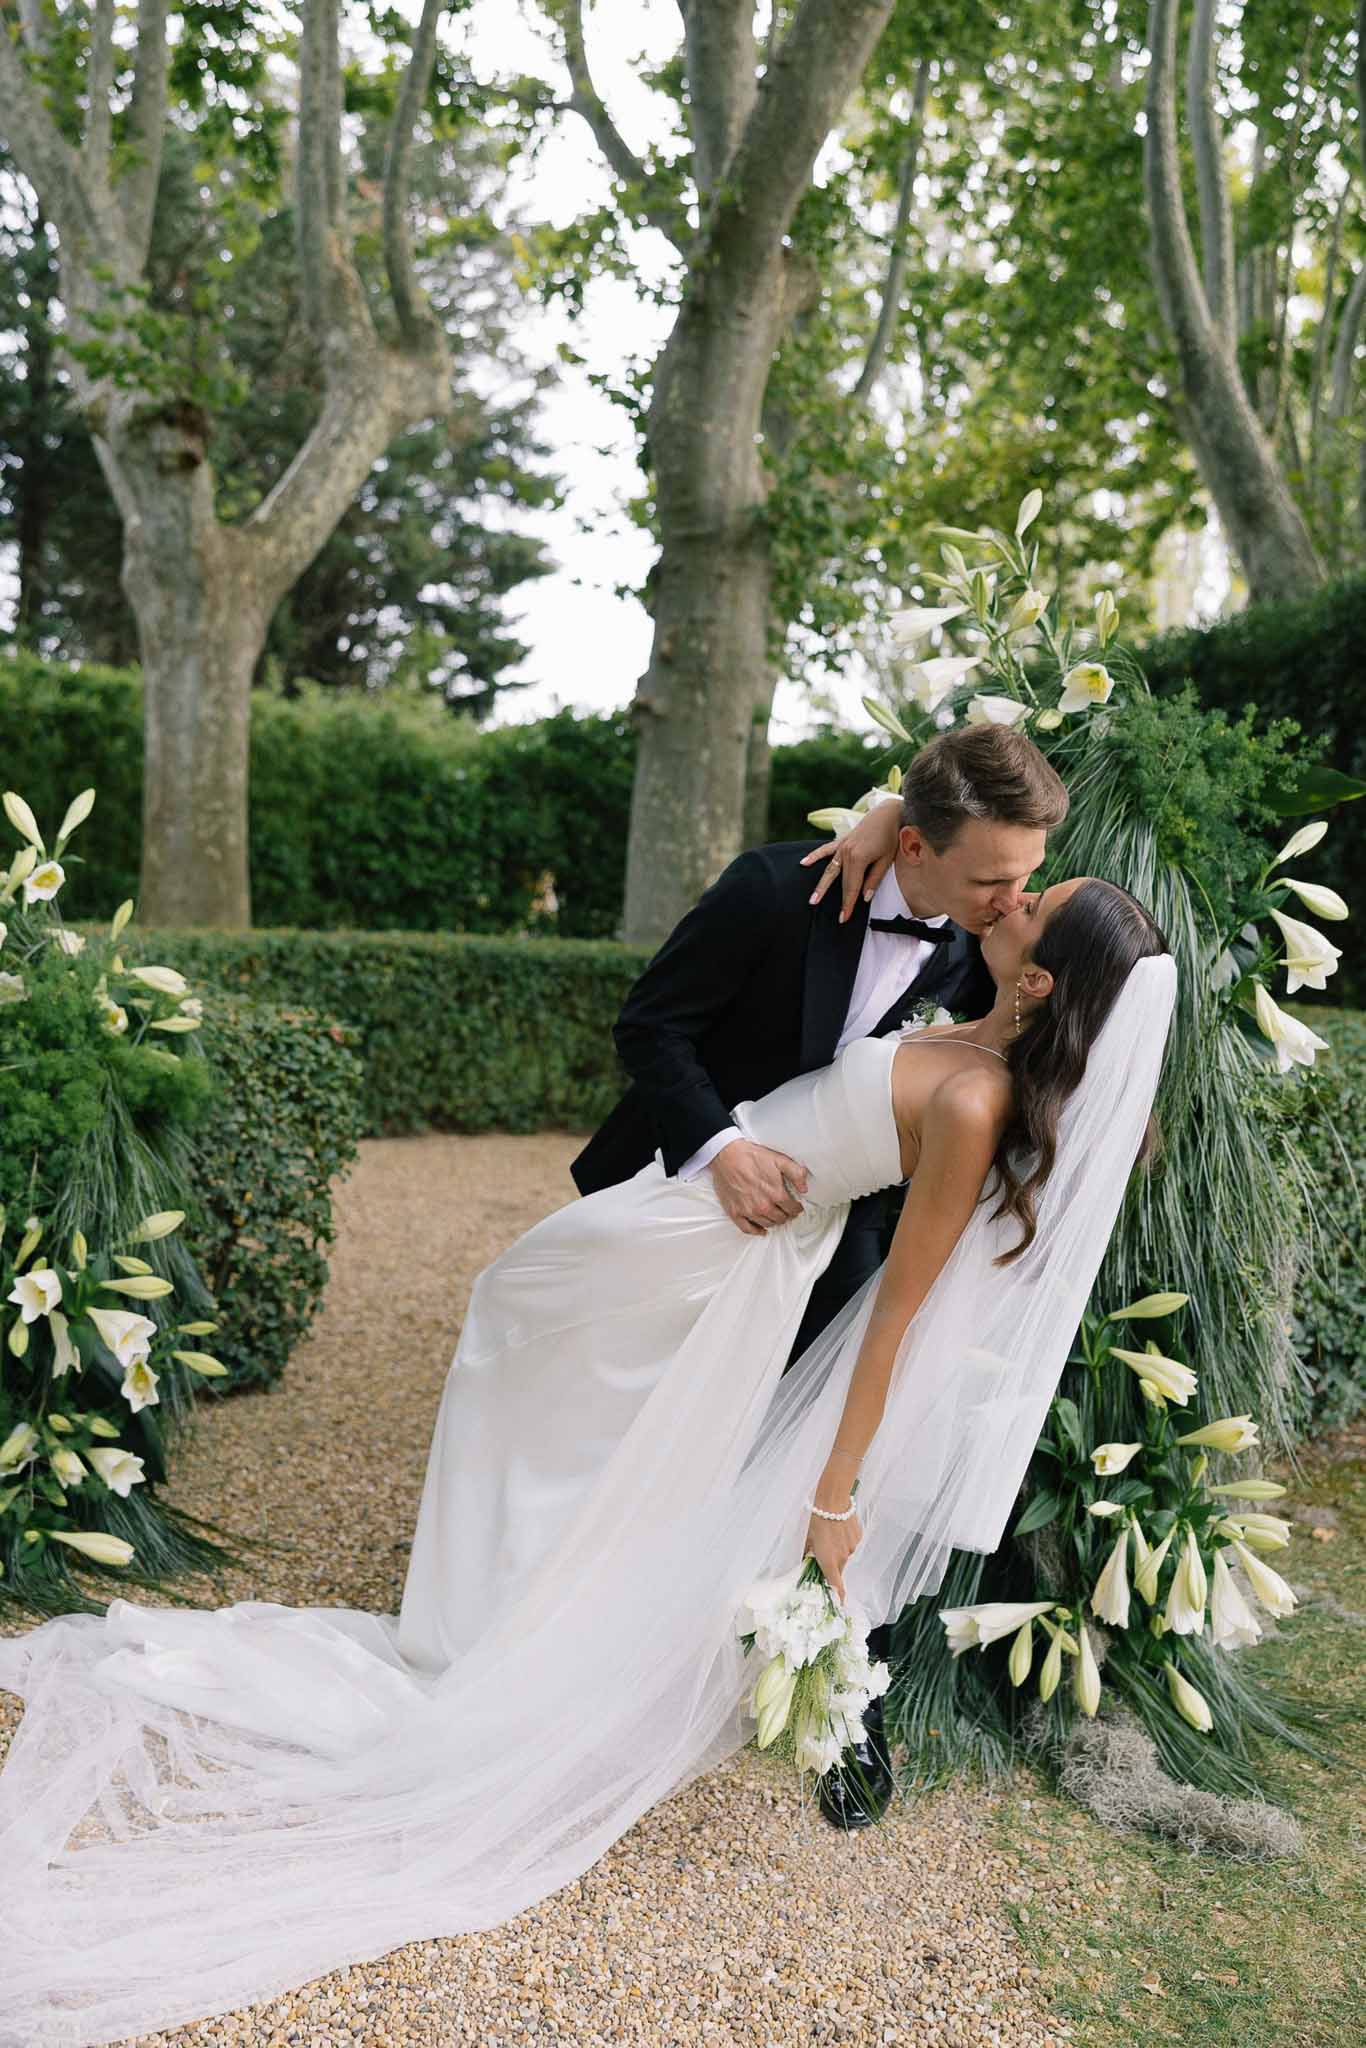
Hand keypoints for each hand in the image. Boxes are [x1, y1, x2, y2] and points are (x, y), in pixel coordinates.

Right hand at [707, 1139, 809, 1235]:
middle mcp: (763, 1206)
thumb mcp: (779, 1159)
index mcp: (776, 1194)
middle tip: (787, 1211)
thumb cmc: (751, 1156)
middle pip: (781, 1218)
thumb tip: (805, 1188)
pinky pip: (747, 1229)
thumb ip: (796, 1173)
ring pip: (767, 1224)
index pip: (792, 1209)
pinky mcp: (735, 1212)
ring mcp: (748, 1211)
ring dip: (774, 1222)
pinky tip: (761, 1230)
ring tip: (776, 1217)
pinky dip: (756, 1231)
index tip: (797, 1207)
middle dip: (786, 1215)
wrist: (727, 1155)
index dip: (797, 1208)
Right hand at [800, 798, 900, 922]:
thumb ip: (874, 879)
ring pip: (830, 870)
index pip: (852, 887)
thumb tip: (864, 897)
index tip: (844, 918)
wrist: (888, 814)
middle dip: (840, 900)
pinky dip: (814, 856)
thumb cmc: (890, 837)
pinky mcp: (841, 841)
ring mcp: (842, 846)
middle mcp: (847, 853)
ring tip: (813, 899)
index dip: (848, 904)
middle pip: (841, 882)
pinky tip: (804, 863)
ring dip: (821, 885)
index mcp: (859, 859)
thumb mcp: (886, 860)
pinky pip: (825, 850)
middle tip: (837, 918)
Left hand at [804, 1502, 863, 1605]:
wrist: (832, 1501)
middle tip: (823, 1550)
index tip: (839, 1603)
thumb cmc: (816, 1520)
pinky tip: (839, 1527)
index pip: (836, 1585)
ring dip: (838, 1549)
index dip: (838, 1596)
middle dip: (831, 1563)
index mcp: (828, 1561)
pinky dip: (845, 1539)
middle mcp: (842, 1557)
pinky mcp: (858, 1537)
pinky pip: (851, 1543)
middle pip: (838, 1568)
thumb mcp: (806, 1538)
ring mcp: (852, 1547)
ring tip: (831, 1533)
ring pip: (845, 1554)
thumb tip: (804, 1560)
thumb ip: (807, 1553)